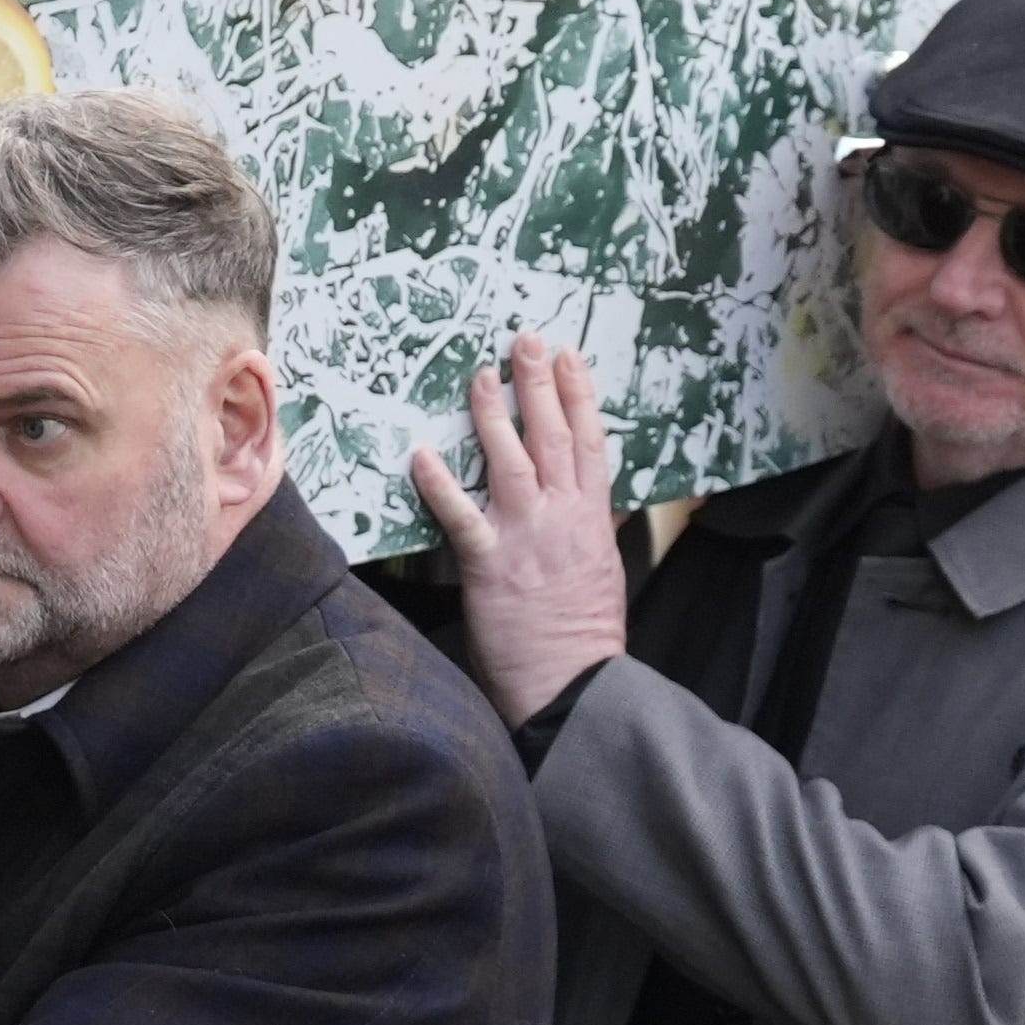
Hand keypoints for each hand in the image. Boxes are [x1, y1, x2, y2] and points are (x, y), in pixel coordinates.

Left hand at [407, 333, 639, 728]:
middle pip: (554, 436)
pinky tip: (422, 455)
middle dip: (539, 384)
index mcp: (593, 518)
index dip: (580, 395)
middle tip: (525, 341)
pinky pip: (461, 516)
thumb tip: (591, 514)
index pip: (591, 442)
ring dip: (494, 415)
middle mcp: (563, 517)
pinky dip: (441, 484)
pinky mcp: (490, 565)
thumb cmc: (583, 636)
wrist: (575, 683)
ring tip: (480, 376)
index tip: (570, 357)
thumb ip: (592, 535)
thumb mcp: (601, 572)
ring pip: (512, 461)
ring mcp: (526, 537)